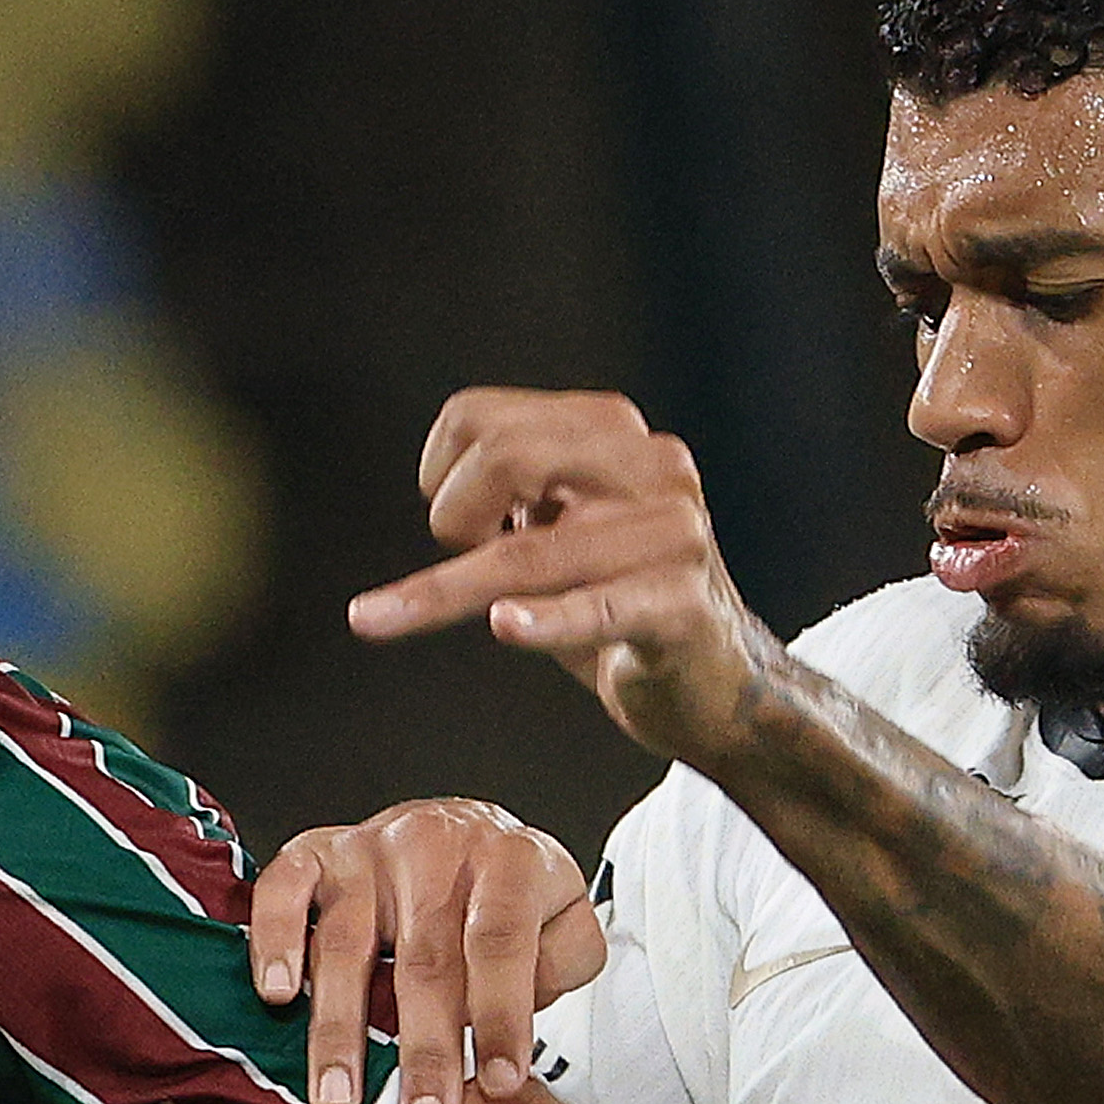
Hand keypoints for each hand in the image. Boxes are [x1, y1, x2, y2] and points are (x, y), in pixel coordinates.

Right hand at [245, 796, 604, 1103]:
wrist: (460, 831)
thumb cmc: (506, 894)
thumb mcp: (563, 918)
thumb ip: (565, 961)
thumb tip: (522, 1013)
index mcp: (506, 861)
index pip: (501, 944)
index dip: (501, 1017)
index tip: (497, 1084)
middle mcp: (434, 847)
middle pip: (425, 959)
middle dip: (423, 1053)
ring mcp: (369, 849)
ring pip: (346, 942)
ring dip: (339, 1029)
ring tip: (339, 1098)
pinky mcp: (317, 853)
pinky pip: (283, 889)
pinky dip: (275, 941)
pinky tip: (274, 995)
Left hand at [349, 392, 796, 774]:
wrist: (717, 685)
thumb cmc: (622, 606)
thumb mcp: (561, 533)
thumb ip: (512, 493)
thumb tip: (442, 488)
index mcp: (612, 433)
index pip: (479, 418)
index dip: (442, 475)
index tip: (461, 530)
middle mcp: (651, 466)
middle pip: (505, 458)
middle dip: (453, 520)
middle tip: (462, 571)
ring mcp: (673, 535)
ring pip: (529, 553)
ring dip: (444, 591)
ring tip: (386, 618)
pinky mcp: (681, 607)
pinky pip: (597, 608)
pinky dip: (546, 620)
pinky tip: (506, 626)